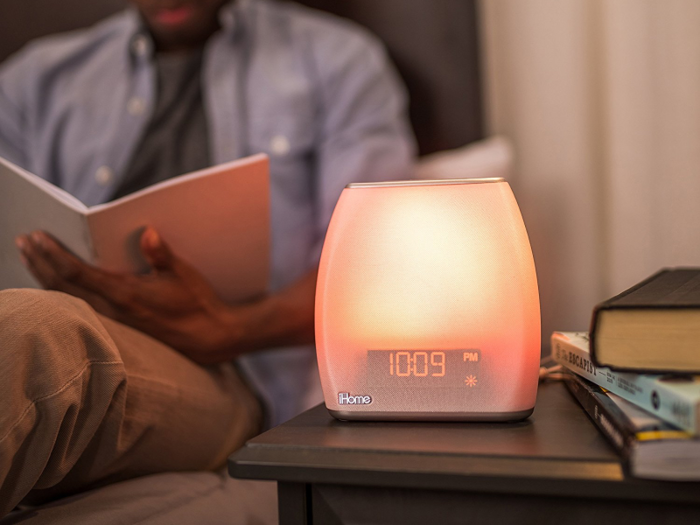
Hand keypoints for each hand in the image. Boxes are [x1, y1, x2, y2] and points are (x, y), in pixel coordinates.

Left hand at [15, 227, 241, 363]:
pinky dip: (62, 294)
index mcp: (127, 294)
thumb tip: (147, 232)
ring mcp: (114, 323)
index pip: (78, 273)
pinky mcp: (118, 329)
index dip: (53, 255)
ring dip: (46, 279)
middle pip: (64, 288)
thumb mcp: (183, 274)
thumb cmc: (198, 303)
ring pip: (68, 300)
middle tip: (23, 242)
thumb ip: (161, 254)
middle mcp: (114, 311)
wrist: (210, 338)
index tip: (36, 237)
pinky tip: (56, 287)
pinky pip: (80, 309)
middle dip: (40, 264)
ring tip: (31, 260)